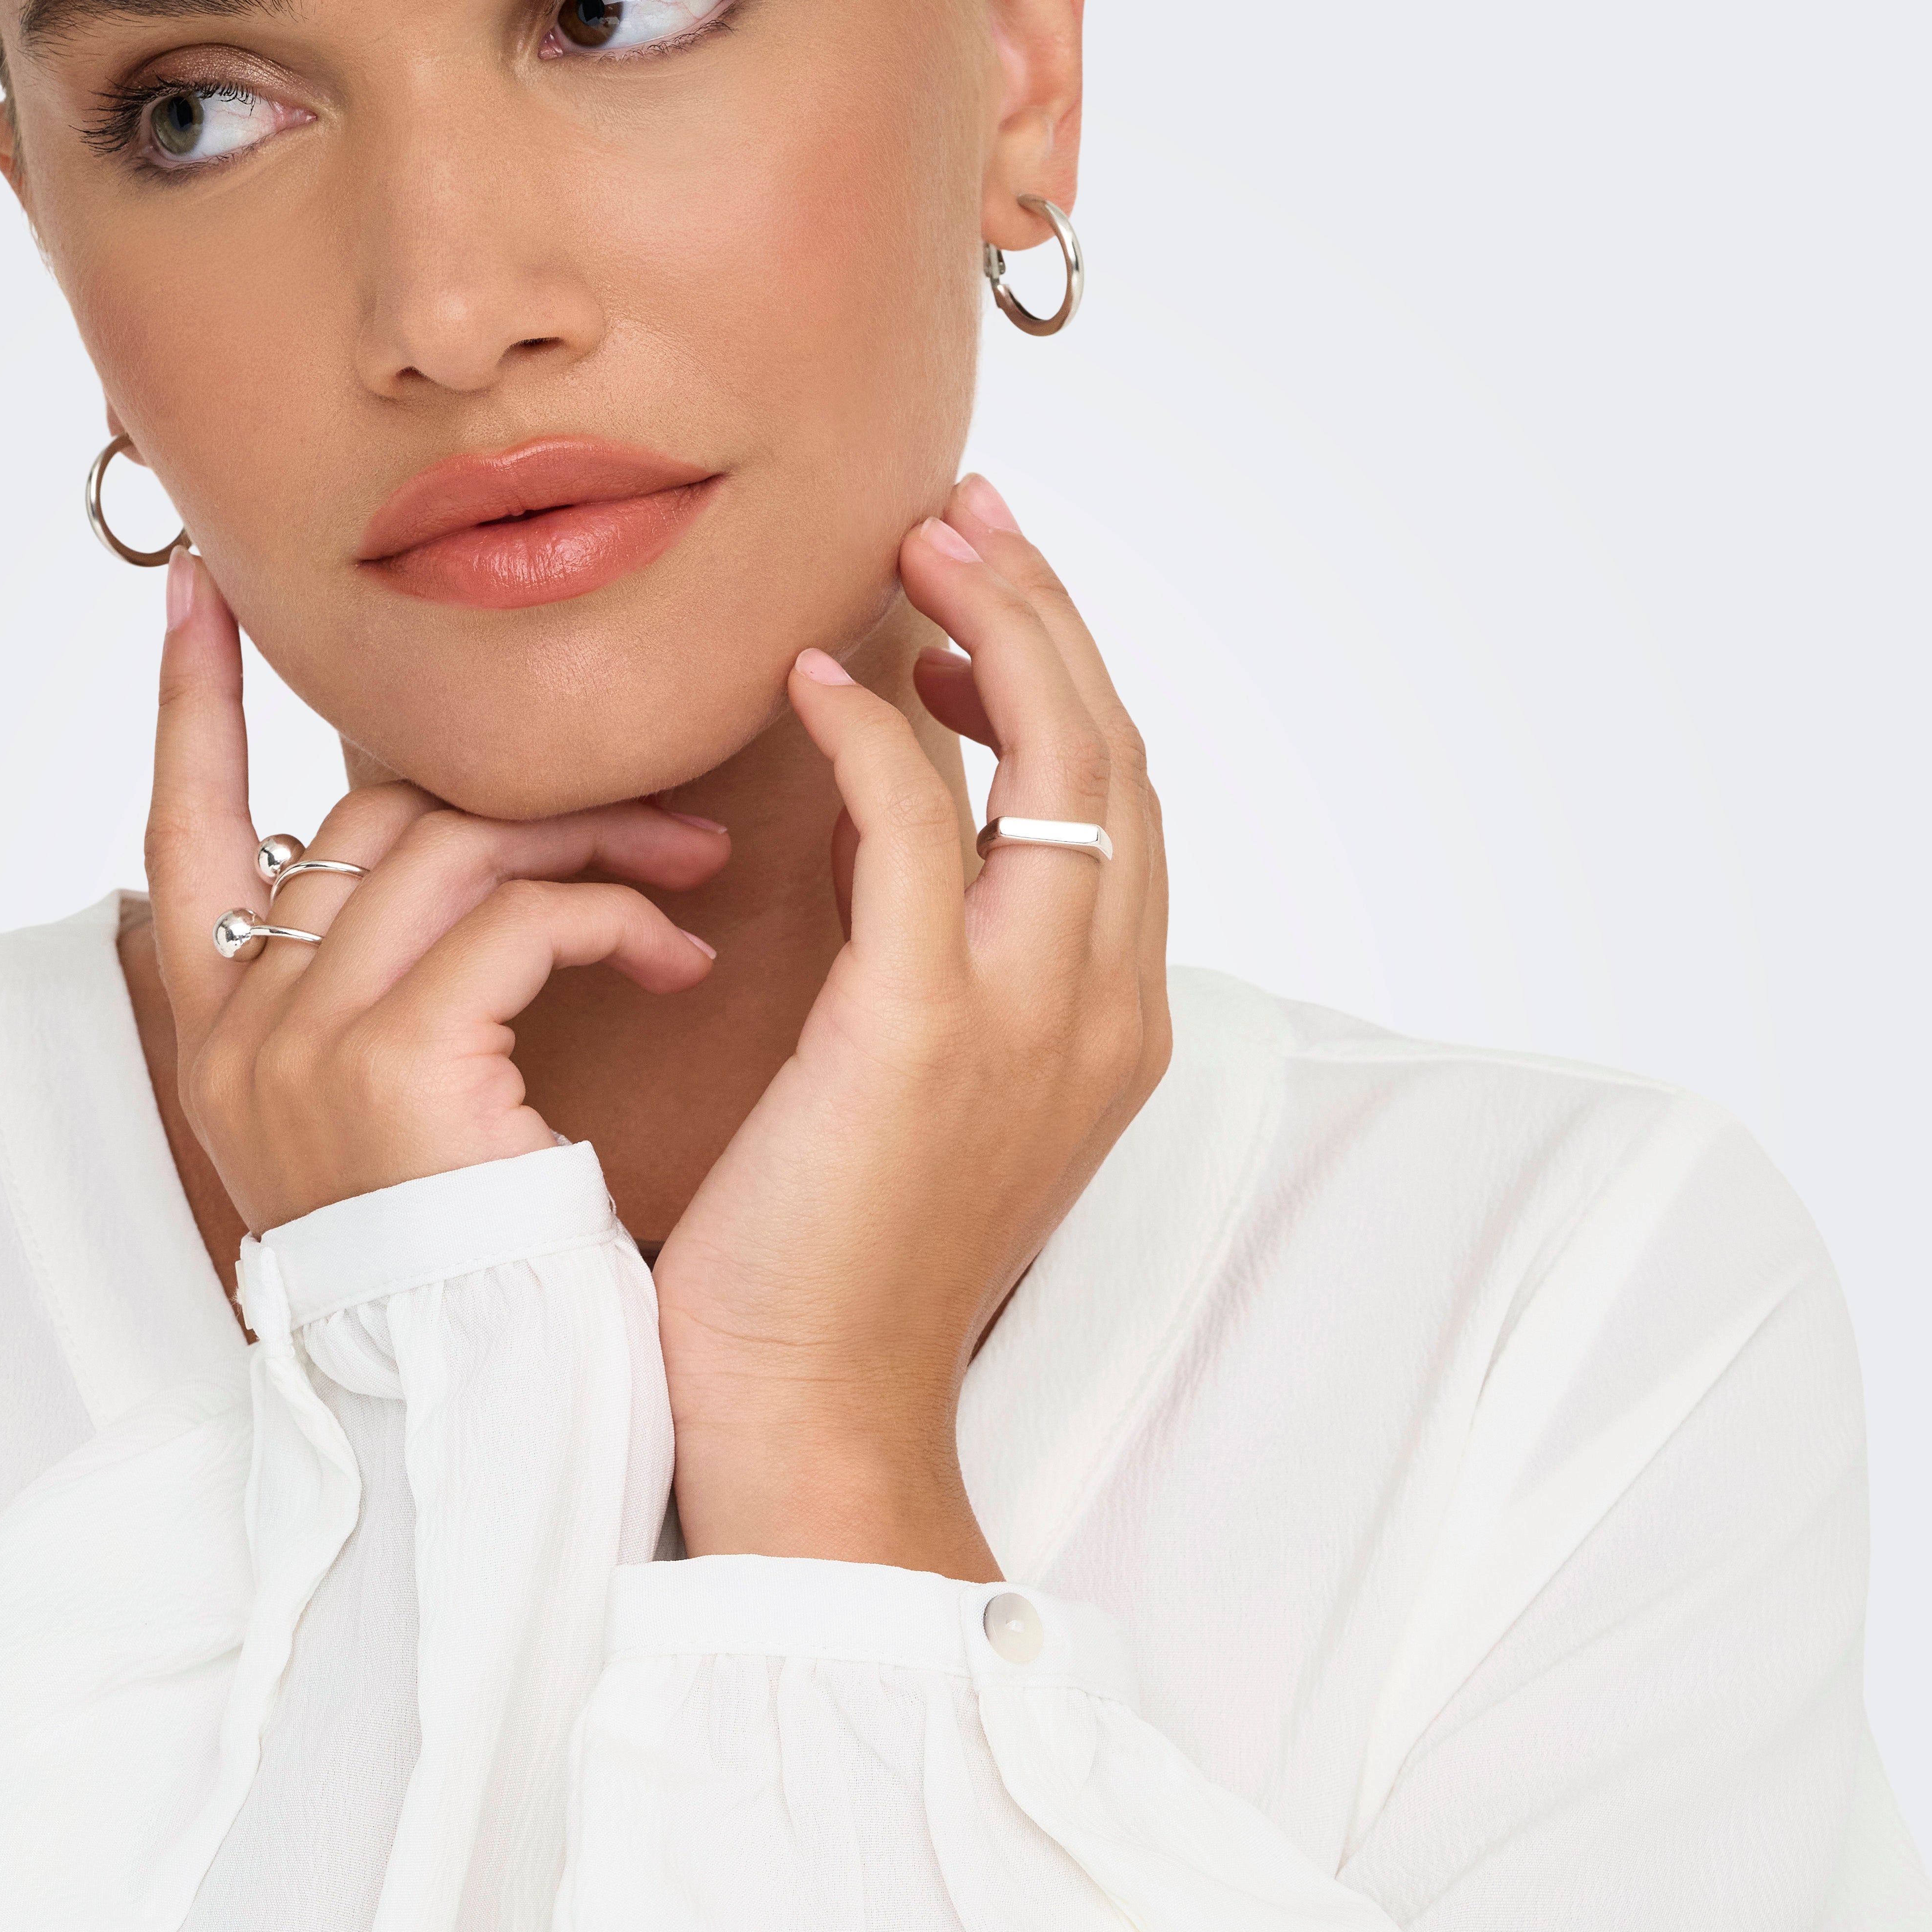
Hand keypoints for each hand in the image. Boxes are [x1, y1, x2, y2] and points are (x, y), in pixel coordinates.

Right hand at [143, 554, 728, 1234]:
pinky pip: (516, 919)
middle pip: (364, 820)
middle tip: (658, 811)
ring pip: (450, 845)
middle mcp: (241, 1037)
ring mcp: (304, 1048)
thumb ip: (389, 994)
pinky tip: (678, 959)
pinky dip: (612, 918)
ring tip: (690, 873)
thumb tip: (446, 863)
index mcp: (225, 1043)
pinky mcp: (396, 1066)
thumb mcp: (403, 1114)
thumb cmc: (490, 1265)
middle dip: (520, 792)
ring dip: (594, 839)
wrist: (511, 1411)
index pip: (177, 828)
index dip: (190, 706)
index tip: (201, 592)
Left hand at [656, 475, 1168, 1573]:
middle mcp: (1103, 1005)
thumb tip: (881, 828)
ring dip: (991, 628)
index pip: (1116, 798)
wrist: (816, 1414)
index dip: (1059, 674)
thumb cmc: (835, 1263)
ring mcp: (1033, 1017)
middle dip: (1042, 611)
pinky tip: (815, 681)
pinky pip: (920, 826)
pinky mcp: (927, 1031)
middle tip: (961, 517)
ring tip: (909, 552)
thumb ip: (928, 955)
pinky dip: (874, 736)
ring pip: (1057, 759)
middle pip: (1112, 749)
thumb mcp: (912, 1083)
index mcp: (1111, 1021)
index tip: (976, 596)